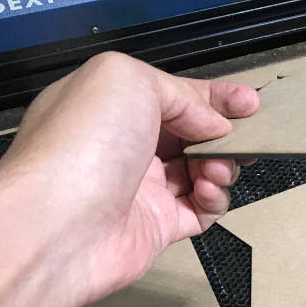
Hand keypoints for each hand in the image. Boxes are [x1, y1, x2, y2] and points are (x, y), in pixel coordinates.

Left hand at [0, 51, 259, 306]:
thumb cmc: (80, 145)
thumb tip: (210, 125)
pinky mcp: (157, 226)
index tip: (248, 102)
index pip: (173, 94)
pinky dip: (214, 200)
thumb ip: (180, 92)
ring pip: (202, 170)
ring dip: (221, 165)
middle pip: (192, 134)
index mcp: (110, 104)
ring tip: (216, 169)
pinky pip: (202, 209)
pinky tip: (208, 192)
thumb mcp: (128, 80)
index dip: (213, 96)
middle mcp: (124, 144)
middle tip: (248, 137)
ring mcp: (141, 187)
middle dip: (224, 133)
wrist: (57, 226)